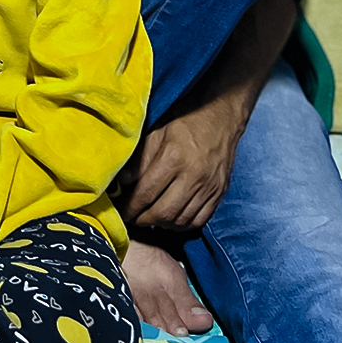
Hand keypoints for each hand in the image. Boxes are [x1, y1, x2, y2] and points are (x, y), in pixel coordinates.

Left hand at [122, 95, 247, 229]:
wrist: (221, 117)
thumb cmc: (185, 121)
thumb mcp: (156, 132)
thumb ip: (139, 159)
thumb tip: (122, 183)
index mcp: (173, 158)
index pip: (146, 193)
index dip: (130, 207)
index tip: (120, 211)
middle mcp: (193, 177)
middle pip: (163, 212)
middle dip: (142, 220)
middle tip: (131, 218)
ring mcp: (209, 187)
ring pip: (181, 220)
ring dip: (161, 224)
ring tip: (148, 218)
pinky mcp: (220, 193)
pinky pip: (200, 220)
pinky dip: (182, 225)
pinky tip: (171, 219)